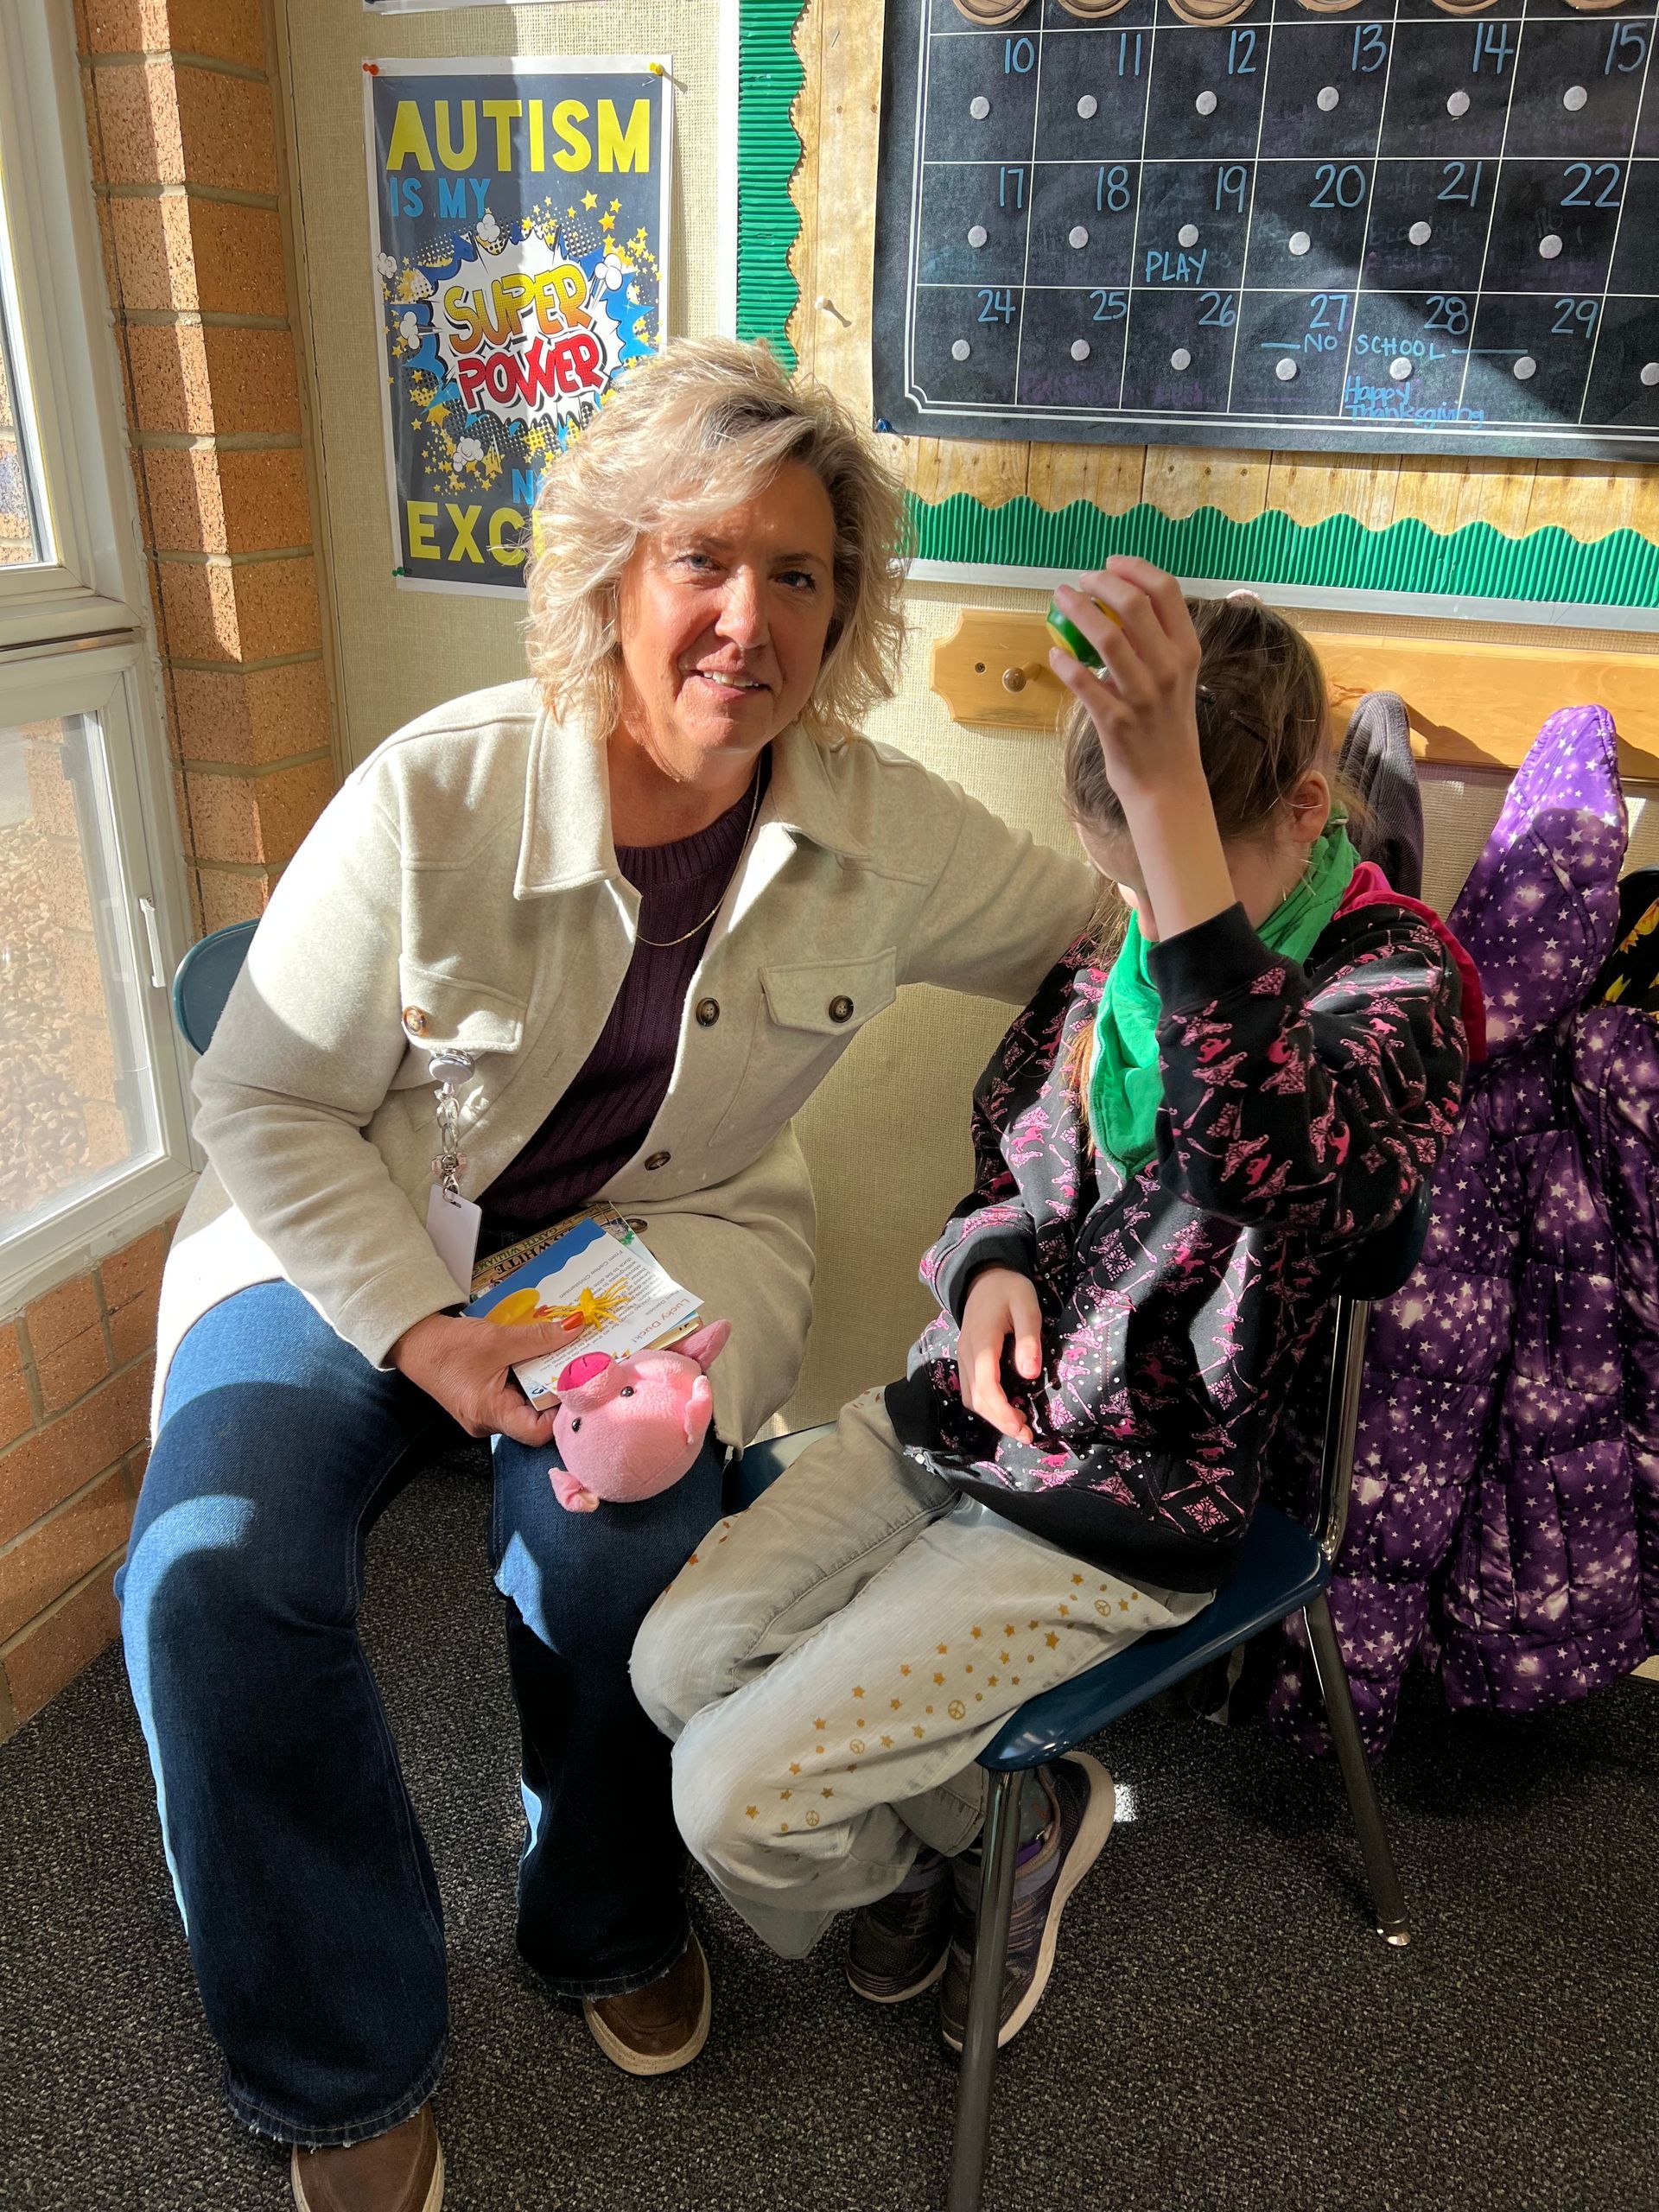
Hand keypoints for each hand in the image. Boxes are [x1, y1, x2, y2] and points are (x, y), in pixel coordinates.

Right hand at [389, 1312, 569, 1445]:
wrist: (414, 1341)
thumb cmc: (449, 1345)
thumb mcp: (498, 1338)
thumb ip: (540, 1337)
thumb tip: (576, 1329)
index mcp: (490, 1413)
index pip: (537, 1432)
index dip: (562, 1413)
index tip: (577, 1384)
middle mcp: (488, 1422)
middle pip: (534, 1418)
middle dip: (554, 1390)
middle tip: (575, 1364)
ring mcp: (485, 1414)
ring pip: (525, 1404)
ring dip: (540, 1381)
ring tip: (558, 1356)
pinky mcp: (482, 1401)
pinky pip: (513, 1395)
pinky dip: (526, 1377)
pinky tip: (536, 1356)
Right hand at [957, 1267, 1042, 1444]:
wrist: (984, 1277)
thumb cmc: (1009, 1289)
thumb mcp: (1026, 1305)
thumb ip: (1028, 1338)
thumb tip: (1030, 1374)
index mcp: (982, 1340)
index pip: (985, 1384)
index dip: (1001, 1411)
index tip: (1022, 1427)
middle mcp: (966, 1353)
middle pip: (976, 1397)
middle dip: (1000, 1421)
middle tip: (1027, 1435)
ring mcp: (962, 1357)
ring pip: (970, 1397)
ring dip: (992, 1417)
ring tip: (1019, 1427)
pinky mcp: (965, 1360)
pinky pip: (969, 1389)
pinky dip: (985, 1406)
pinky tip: (1005, 1410)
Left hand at [1049, 557, 1235, 942]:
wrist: (1168, 784)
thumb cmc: (1167, 728)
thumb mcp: (1175, 679)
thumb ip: (1155, 642)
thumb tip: (1119, 602)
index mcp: (1187, 651)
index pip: (1166, 591)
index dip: (1134, 568)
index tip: (1109, 564)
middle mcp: (1169, 669)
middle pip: (1133, 605)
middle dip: (1099, 583)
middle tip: (1077, 582)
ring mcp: (1144, 695)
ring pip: (1106, 637)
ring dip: (1076, 612)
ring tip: (1058, 600)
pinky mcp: (1117, 721)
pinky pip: (1084, 682)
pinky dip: (1065, 663)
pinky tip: (1053, 653)